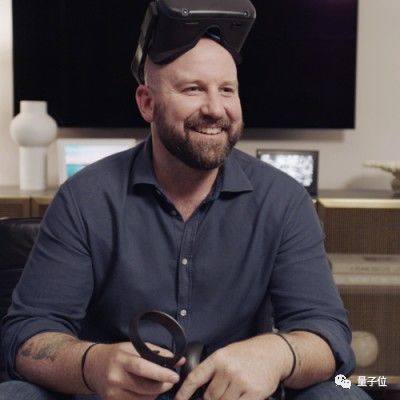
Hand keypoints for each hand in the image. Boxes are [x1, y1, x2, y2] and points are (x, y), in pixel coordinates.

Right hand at [85, 341, 183, 399]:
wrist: (92, 367)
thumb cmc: (116, 355)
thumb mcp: (133, 347)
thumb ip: (156, 352)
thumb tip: (178, 360)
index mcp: (122, 360)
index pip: (143, 368)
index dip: (161, 373)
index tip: (175, 376)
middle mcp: (116, 378)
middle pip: (145, 387)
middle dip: (163, 385)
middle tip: (171, 380)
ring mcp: (113, 393)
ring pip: (143, 399)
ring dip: (155, 393)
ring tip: (159, 384)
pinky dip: (145, 399)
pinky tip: (147, 391)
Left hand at [175, 335, 291, 399]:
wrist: (272, 353)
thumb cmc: (247, 354)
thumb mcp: (227, 354)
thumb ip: (213, 371)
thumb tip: (199, 392)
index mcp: (218, 358)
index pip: (195, 377)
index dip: (184, 392)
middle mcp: (228, 369)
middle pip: (210, 396)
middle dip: (211, 399)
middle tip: (221, 392)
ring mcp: (241, 382)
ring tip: (233, 392)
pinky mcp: (254, 393)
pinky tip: (240, 397)